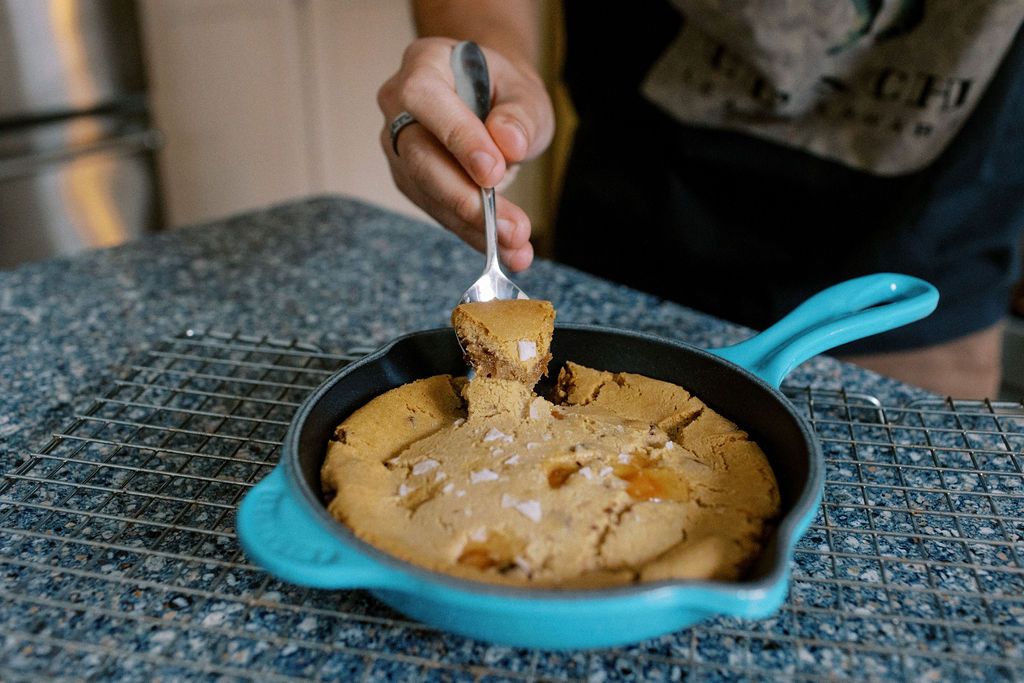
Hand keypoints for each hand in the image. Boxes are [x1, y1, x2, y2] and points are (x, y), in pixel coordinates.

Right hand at [378, 37, 554, 270]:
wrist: (490, 99)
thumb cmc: (504, 90)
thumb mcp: (524, 91)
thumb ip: (520, 114)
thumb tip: (508, 143)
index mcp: (423, 65)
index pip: (425, 99)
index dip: (458, 138)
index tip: (493, 172)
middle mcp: (398, 107)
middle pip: (420, 157)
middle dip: (466, 198)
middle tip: (510, 228)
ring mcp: (399, 148)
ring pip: (427, 193)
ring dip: (473, 225)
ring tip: (516, 247)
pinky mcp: (411, 182)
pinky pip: (438, 212)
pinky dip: (472, 233)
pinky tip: (506, 250)